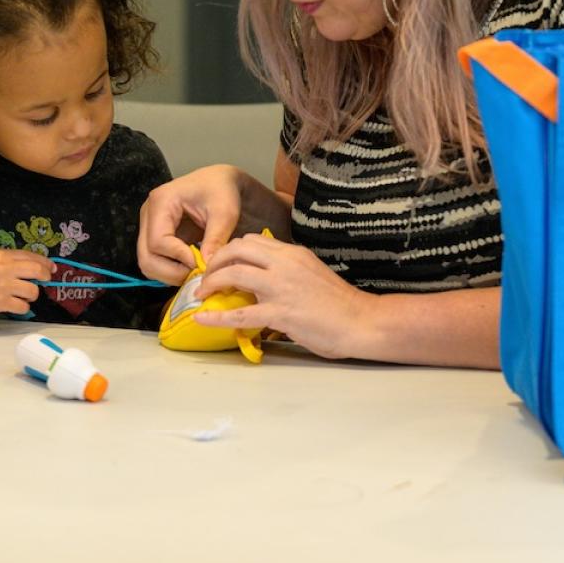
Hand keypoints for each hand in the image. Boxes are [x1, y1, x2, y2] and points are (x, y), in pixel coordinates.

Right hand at [0, 249, 55, 315]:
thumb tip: (31, 265)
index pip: (31, 256)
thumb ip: (8, 260)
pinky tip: (18, 305)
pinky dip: (23, 308)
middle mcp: (4, 269)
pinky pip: (23, 307)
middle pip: (36, 270)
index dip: (45, 262)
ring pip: (32, 291)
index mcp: (1, 255)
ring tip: (25, 295)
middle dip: (45, 276)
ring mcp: (3, 287)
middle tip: (46, 280)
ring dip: (32, 294)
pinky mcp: (0, 303)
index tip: (51, 268)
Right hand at [137, 165, 244, 284]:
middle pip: (146, 256)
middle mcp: (148, 213)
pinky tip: (191, 267)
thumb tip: (206, 266)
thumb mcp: (225, 213)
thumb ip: (215, 239)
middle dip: (171, 272)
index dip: (179, 258)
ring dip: (170, 274)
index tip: (202, 263)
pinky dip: (171, 270)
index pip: (158, 241)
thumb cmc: (222, 191)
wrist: (220, 182)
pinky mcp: (154, 236)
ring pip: (147, 263)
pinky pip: (155, 261)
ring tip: (195, 271)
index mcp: (161, 201)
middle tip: (197, 273)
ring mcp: (148, 226)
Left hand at [192, 232, 372, 359]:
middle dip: (215, 261)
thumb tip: (263, 278)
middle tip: (205, 276)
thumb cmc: (340, 303)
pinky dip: (216, 317)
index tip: (220, 263)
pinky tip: (201, 318)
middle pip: (237, 249)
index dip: (229, 251)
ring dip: (212, 283)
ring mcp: (281, 288)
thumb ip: (287, 270)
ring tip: (202, 294)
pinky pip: (240, 314)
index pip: (251, 241)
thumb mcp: (311, 272)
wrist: (362, 321)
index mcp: (292, 253)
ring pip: (234, 274)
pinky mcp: (280, 313)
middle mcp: (284, 264)